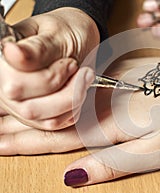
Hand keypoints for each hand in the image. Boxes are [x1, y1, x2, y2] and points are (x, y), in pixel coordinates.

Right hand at [0, 7, 99, 129]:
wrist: (76, 37)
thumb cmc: (65, 32)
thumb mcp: (55, 34)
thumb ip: (37, 48)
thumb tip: (12, 53)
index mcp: (3, 60)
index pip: (15, 85)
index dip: (50, 78)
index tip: (70, 64)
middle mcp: (4, 85)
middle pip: (29, 109)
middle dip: (66, 92)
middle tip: (82, 71)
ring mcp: (19, 103)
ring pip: (45, 120)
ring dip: (73, 101)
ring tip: (83, 78)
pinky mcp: (36, 114)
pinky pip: (55, 124)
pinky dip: (73, 109)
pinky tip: (78, 90)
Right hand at [0, 57, 159, 185]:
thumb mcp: (155, 154)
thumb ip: (112, 165)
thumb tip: (72, 178)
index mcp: (109, 123)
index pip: (55, 137)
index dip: (23, 143)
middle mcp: (105, 99)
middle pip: (54, 116)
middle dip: (18, 124)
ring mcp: (115, 82)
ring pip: (67, 99)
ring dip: (37, 107)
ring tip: (9, 111)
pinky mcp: (126, 73)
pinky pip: (85, 87)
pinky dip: (64, 92)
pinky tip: (51, 93)